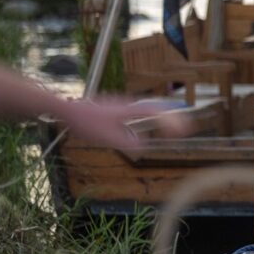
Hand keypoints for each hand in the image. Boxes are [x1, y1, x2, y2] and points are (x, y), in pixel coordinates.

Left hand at [60, 99, 190, 150]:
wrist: (66, 110)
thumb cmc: (85, 122)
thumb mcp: (105, 137)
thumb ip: (126, 142)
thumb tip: (144, 148)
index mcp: (129, 110)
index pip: (156, 113)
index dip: (172, 121)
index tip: (183, 131)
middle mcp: (129, 105)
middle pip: (157, 109)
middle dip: (173, 119)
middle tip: (187, 129)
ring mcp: (122, 106)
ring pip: (149, 109)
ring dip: (164, 118)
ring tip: (175, 128)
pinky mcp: (116, 110)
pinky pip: (141, 112)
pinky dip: (153, 118)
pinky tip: (150, 125)